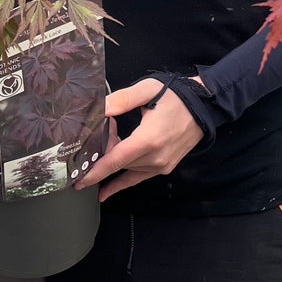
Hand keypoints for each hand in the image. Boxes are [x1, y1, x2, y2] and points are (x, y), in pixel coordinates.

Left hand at [76, 77, 204, 201]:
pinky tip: (106, 191)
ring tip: (114, 134)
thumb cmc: (175, 96)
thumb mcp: (147, 91)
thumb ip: (122, 100)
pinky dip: (121, 182)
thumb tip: (101, 108)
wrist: (203, 107)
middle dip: (104, 151)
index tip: (78, 180)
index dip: (95, 171)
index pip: (116, 160)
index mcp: (149, 139)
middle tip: (104, 129)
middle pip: (119, 163)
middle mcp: (156, 158)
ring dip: (115, 158)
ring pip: (127, 170)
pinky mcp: (164, 168)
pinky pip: (138, 178)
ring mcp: (161, 165)